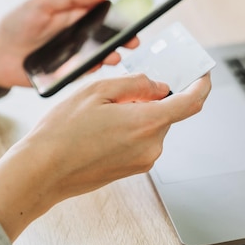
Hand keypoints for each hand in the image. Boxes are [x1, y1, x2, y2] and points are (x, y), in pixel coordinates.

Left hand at [0, 0, 138, 88]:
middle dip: (121, 40)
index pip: (101, 17)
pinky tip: (97, 66)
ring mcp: (71, 58)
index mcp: (73, 19)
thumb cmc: (15, 25)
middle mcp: (76, 39)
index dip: (118, 18)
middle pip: (104, 39)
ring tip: (116, 56)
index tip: (133, 18)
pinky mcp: (64, 75)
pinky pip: (83, 73)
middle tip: (134, 41)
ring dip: (108, 56)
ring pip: (96, 57)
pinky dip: (91, 70)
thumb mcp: (42, 4)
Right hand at [0, 72, 211, 240]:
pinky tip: (103, 127)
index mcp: (146, 123)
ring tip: (103, 112)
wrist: (42, 172)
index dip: (201, 84)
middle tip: (123, 90)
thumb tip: (160, 87)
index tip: (202, 73)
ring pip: (153, 125)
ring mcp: (143, 160)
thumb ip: (136, 84)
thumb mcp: (97, 90)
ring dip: (138, 112)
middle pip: (167, 112)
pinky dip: (132, 127)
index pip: (191, 102)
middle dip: (152, 97)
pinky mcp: (133, 169)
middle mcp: (151, 145)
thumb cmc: (62, 131)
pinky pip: (142, 140)